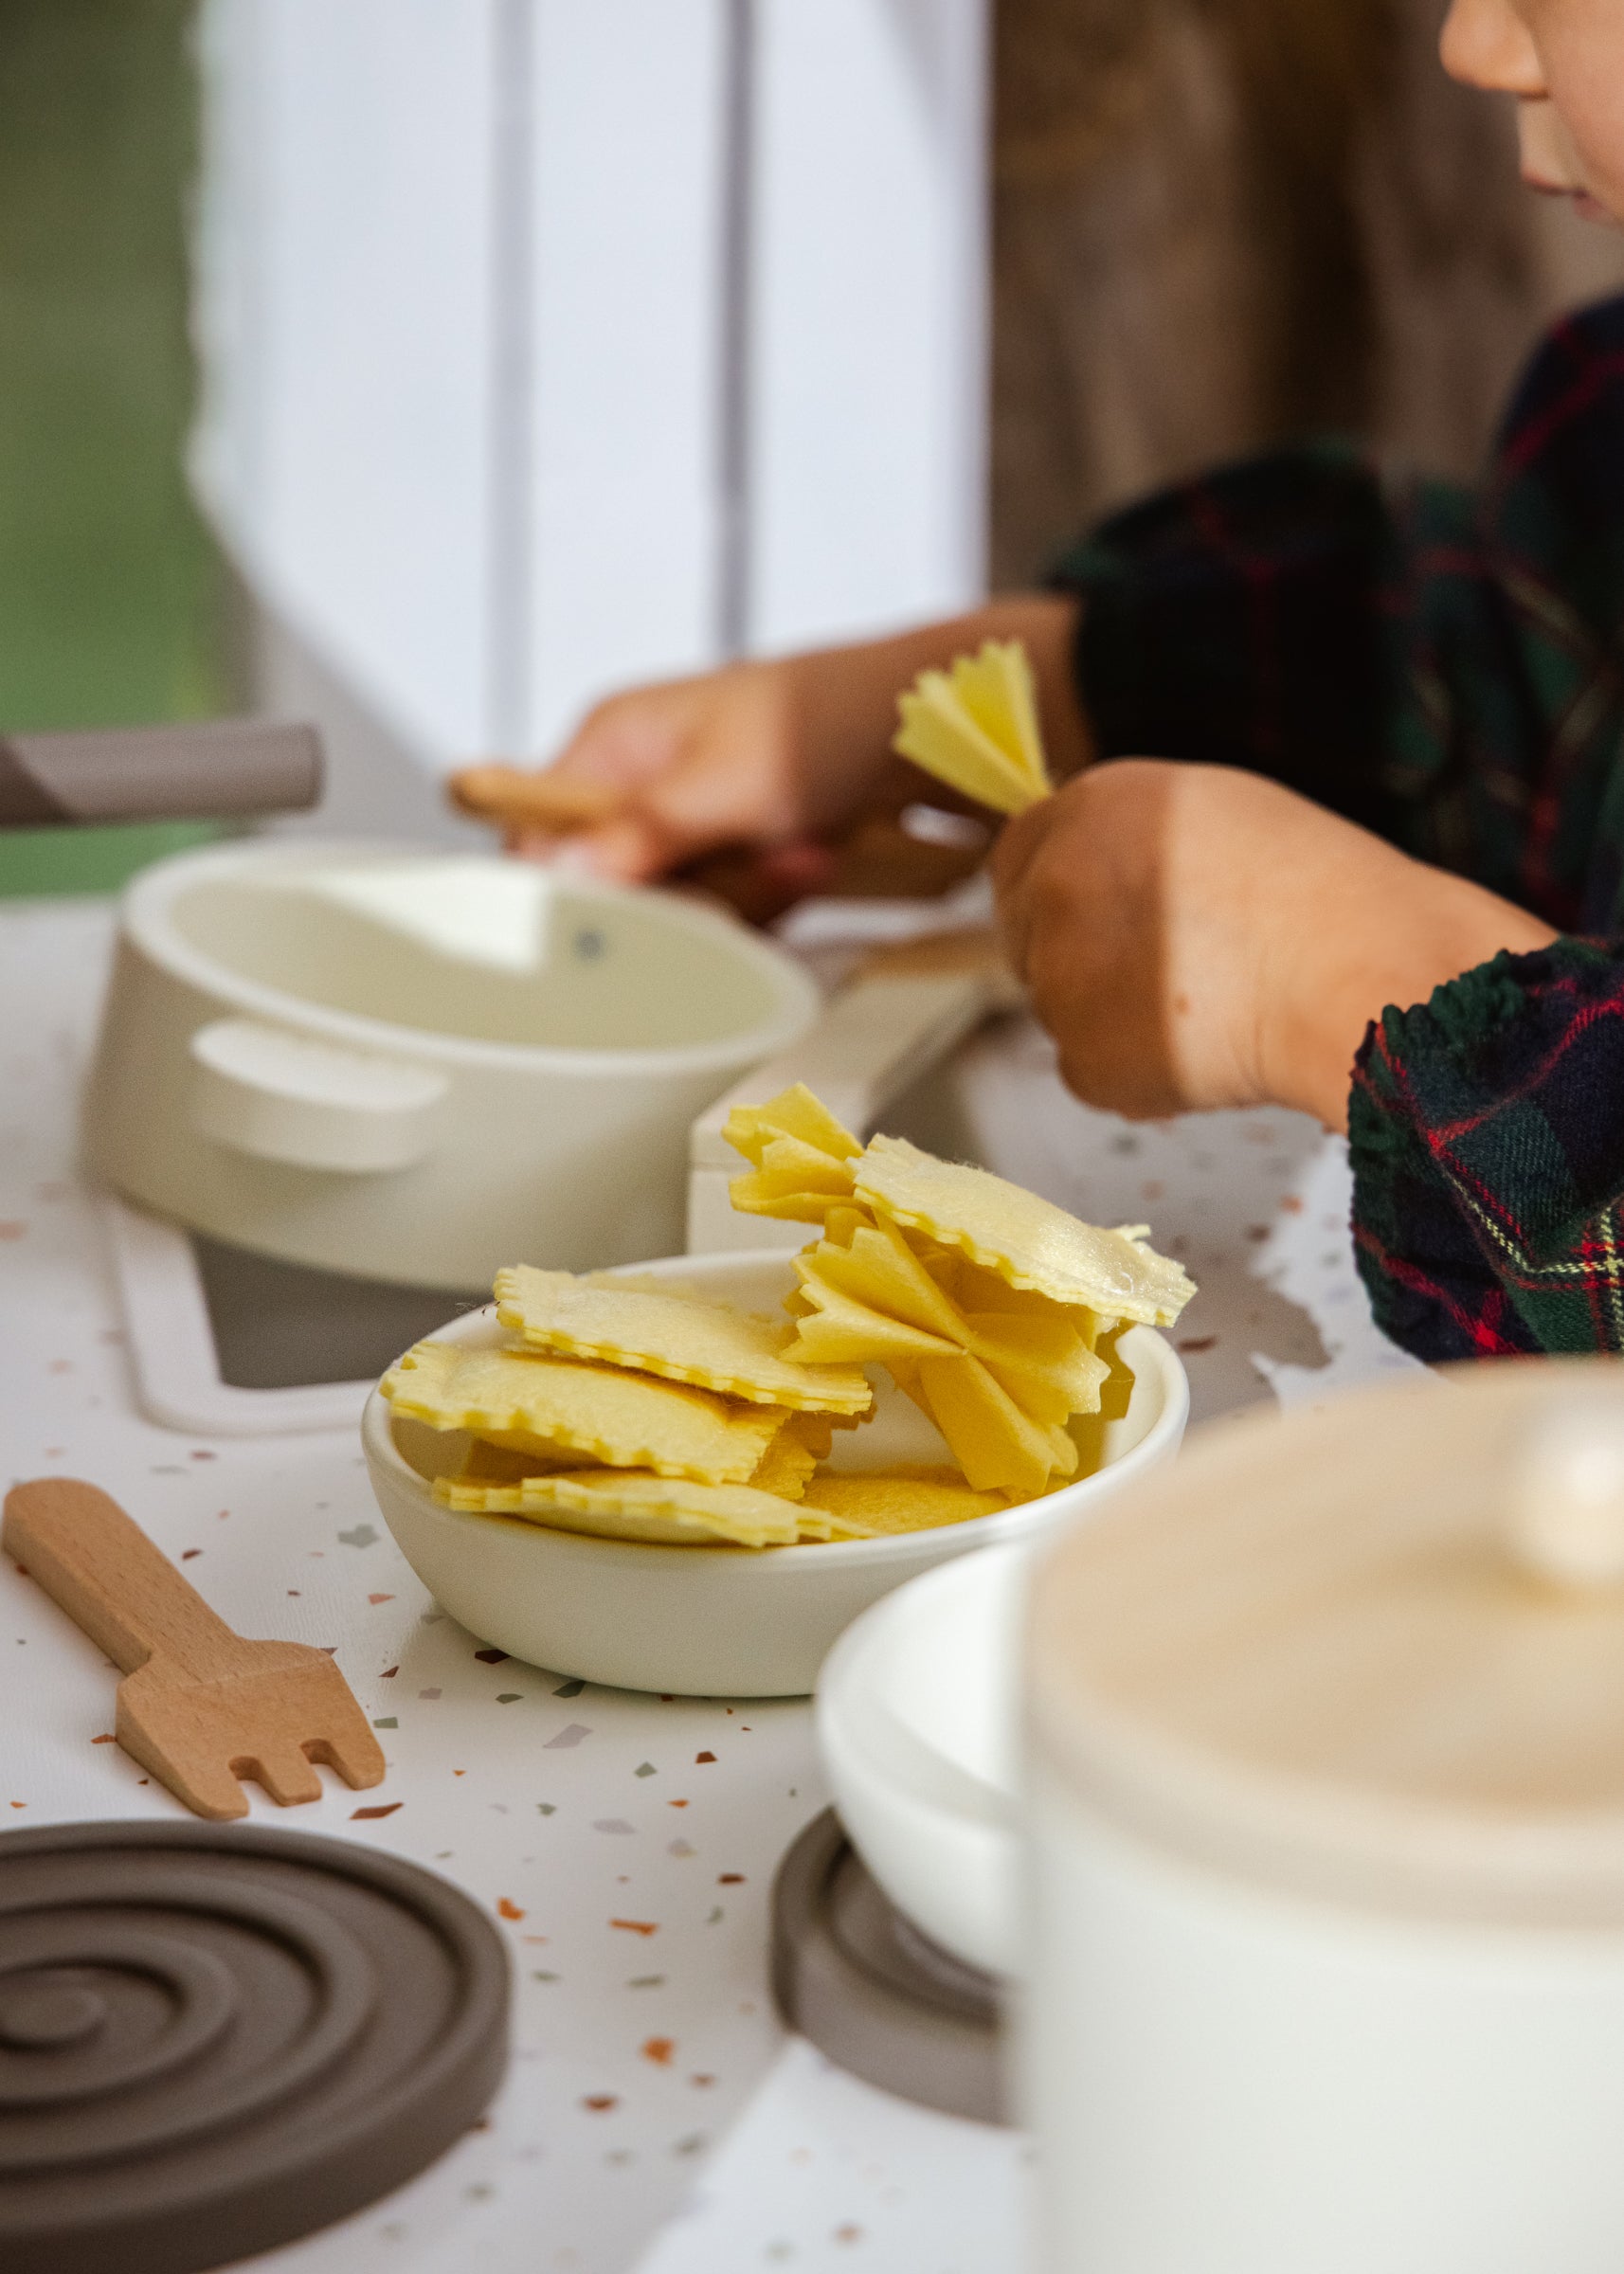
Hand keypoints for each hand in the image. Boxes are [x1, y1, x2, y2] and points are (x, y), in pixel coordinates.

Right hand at [508, 596, 1086, 913]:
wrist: (927, 723)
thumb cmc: (827, 718)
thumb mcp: (729, 781)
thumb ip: (640, 831)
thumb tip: (553, 871)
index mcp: (612, 743)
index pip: (536, 836)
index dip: (566, 892)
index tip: (619, 926)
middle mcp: (635, 783)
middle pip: (610, 889)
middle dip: (692, 895)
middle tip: (764, 863)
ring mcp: (684, 822)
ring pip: (674, 911)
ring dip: (746, 897)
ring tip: (803, 852)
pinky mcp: (730, 853)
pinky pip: (723, 911)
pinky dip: (771, 900)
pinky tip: (810, 862)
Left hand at [992, 760, 1557, 1130]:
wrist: (1364, 975)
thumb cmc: (1322, 897)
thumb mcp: (1213, 815)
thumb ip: (1133, 840)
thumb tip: (1094, 875)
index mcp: (1091, 806)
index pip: (1014, 857)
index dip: (1048, 897)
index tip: (1089, 925)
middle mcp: (1059, 880)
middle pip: (1026, 939)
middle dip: (1076, 963)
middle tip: (1166, 977)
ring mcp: (1062, 971)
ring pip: (1062, 1011)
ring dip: (1116, 1020)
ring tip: (1213, 1006)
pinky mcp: (1084, 1054)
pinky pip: (1093, 1072)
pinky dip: (1140, 1076)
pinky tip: (1211, 1051)